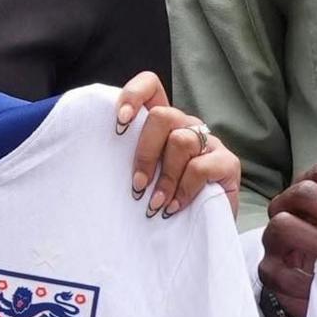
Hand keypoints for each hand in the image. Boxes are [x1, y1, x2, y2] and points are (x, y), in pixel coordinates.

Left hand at [112, 70, 237, 217]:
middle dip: (145, 153)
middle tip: (137, 185)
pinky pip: (200, 166)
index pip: (150, 86)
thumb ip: (122, 158)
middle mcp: (186, 125)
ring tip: (155, 204)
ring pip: (181, 141)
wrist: (198, 230)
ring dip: (164, 177)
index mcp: (162, 122)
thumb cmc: (160, 199)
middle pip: (162, 115)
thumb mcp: (138, 174)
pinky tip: (174, 207)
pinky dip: (183, 189)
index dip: (133, 95)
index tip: (119, 123)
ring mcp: (210, 142)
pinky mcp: (228, 163)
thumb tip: (88, 155)